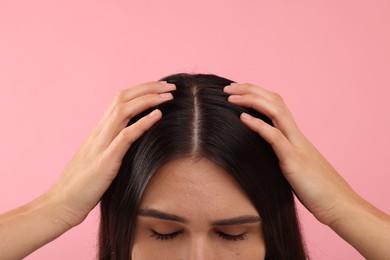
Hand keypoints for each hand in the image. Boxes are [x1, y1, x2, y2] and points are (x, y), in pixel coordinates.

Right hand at [45, 81, 175, 227]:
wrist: (60, 204)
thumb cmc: (83, 185)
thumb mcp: (100, 158)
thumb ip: (113, 145)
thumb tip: (134, 140)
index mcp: (99, 131)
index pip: (120, 100)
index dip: (141, 90)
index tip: (161, 88)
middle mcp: (100, 132)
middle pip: (123, 98)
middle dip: (148, 88)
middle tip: (171, 86)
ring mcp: (101, 145)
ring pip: (123, 111)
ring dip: (148, 100)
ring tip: (168, 96)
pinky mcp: (105, 162)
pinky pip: (125, 137)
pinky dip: (142, 123)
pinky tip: (158, 115)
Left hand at [223, 82, 358, 225]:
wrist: (340, 205)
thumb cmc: (316, 189)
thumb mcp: (294, 167)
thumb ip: (281, 155)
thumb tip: (262, 153)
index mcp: (294, 136)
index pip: (275, 105)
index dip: (256, 94)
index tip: (235, 92)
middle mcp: (296, 135)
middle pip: (274, 101)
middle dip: (250, 90)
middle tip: (227, 88)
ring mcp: (296, 146)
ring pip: (276, 111)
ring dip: (252, 100)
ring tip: (231, 97)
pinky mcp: (294, 161)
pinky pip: (276, 138)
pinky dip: (259, 125)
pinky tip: (242, 119)